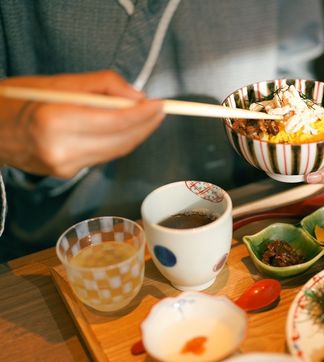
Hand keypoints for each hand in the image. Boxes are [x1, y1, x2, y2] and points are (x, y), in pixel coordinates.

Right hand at [0, 70, 164, 177]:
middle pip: (121, 141)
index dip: (142, 115)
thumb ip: (102, 85)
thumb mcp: (57, 82)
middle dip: (146, 125)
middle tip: (161, 109)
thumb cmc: (19, 100)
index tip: (160, 104)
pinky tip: (126, 129)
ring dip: (136, 134)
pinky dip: (118, 142)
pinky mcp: (66, 174)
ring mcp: (64, 167)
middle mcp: (61, 149)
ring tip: (148, 116)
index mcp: (55, 121)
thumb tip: (136, 97)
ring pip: (116, 152)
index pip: (114, 122)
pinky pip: (103, 156)